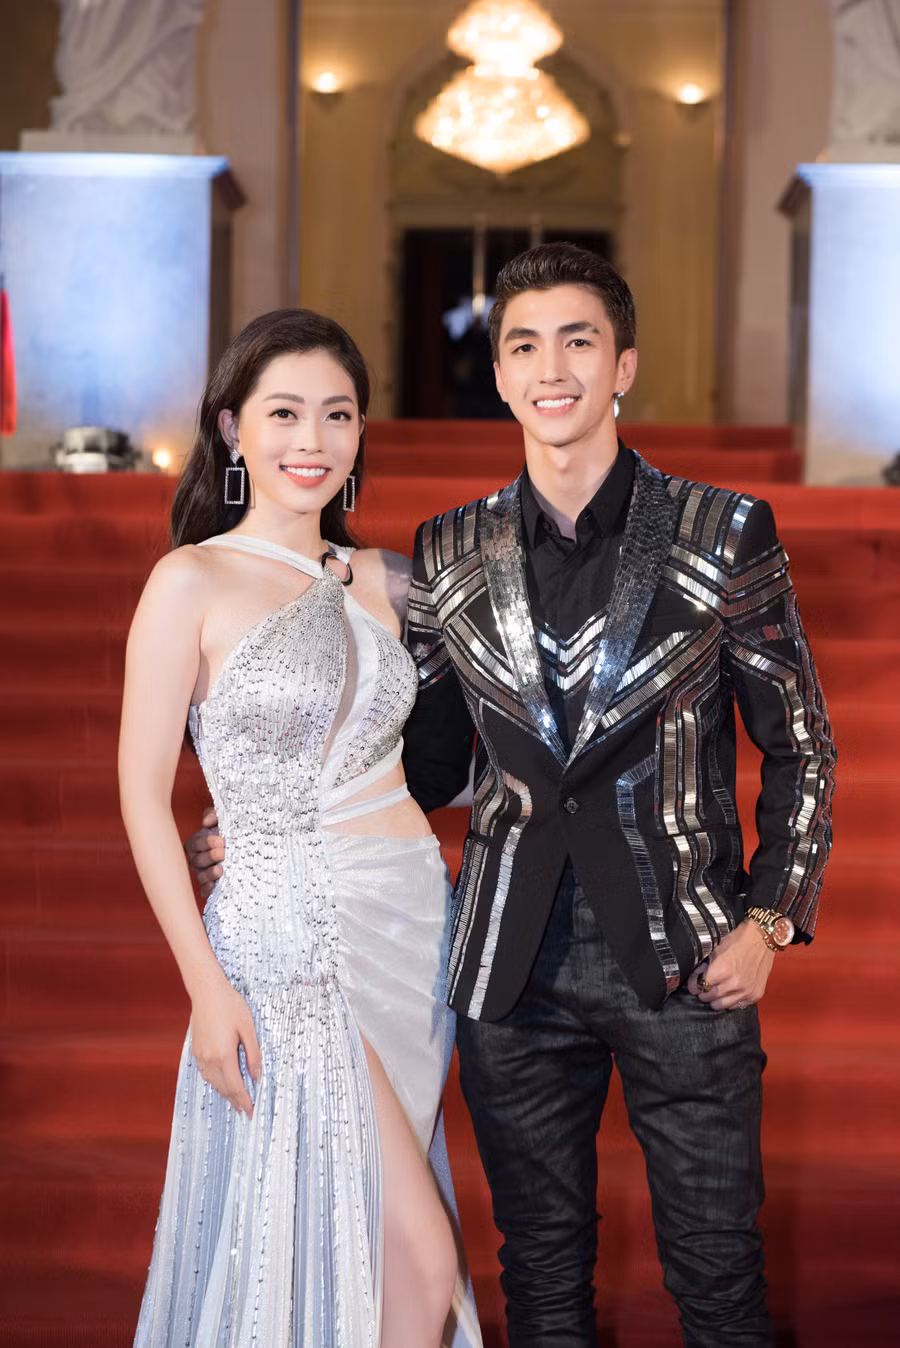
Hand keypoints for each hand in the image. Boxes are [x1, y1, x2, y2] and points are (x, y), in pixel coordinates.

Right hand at [185, 806, 223, 897]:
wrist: (250, 845)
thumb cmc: (232, 832)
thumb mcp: (224, 820)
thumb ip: (214, 815)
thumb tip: (206, 822)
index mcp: (198, 843)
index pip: (195, 843)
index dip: (206, 842)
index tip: (221, 839)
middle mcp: (198, 859)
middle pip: (197, 860)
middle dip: (210, 856)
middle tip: (224, 852)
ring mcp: (203, 873)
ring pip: (201, 876)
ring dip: (209, 874)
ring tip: (220, 870)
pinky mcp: (211, 886)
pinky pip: (205, 890)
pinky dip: (208, 889)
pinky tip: (215, 885)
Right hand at [190, 973, 260, 1115]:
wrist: (207, 991)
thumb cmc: (230, 1006)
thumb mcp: (248, 1028)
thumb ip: (253, 1054)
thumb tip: (257, 1075)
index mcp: (224, 1055)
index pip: (236, 1086)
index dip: (244, 1100)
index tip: (251, 1111)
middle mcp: (209, 1059)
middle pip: (223, 1088)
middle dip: (234, 1101)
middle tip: (244, 1111)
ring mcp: (200, 1056)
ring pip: (213, 1082)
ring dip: (224, 1093)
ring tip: (234, 1101)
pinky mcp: (196, 1050)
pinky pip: (205, 1074)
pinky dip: (214, 1082)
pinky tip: (220, 1083)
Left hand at [687, 920, 775, 1010]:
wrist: (763, 939)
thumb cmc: (739, 940)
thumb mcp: (717, 949)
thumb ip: (706, 966)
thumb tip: (696, 978)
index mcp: (722, 970)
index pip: (700, 986)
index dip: (694, 985)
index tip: (693, 984)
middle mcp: (734, 984)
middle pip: (709, 997)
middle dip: (703, 993)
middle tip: (703, 988)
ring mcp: (746, 991)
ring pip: (722, 1005)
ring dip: (715, 1000)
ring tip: (714, 993)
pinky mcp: (756, 995)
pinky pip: (737, 1006)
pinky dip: (731, 1001)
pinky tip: (729, 993)